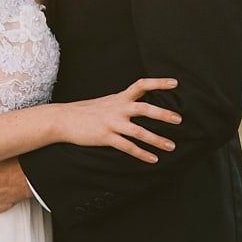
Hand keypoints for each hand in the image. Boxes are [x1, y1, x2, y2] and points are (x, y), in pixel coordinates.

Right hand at [57, 77, 180, 161]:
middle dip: (163, 114)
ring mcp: (112, 123)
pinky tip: (153, 159)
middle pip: (144, 108)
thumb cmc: (84, 112)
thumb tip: (136, 106)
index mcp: (119, 98)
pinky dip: (142, 154)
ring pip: (139, 131)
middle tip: (179, 119)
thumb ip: (121, 103)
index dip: (159, 83)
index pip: (141, 85)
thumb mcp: (105, 102)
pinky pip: (127, 147)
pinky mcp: (106, 137)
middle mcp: (117, 108)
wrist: (62, 119)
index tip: (175, 83)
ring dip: (157, 139)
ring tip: (171, 146)